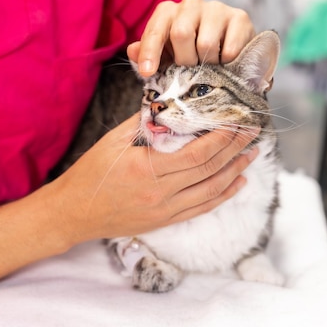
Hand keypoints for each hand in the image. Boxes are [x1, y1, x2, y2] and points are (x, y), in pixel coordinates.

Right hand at [53, 113, 258, 241]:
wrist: (73, 213)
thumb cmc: (90, 174)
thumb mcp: (113, 142)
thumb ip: (144, 123)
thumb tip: (170, 105)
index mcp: (148, 170)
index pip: (198, 153)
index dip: (222, 138)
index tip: (237, 122)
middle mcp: (162, 194)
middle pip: (211, 170)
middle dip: (236, 149)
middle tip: (253, 132)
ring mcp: (166, 210)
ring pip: (212, 191)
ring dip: (236, 171)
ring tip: (252, 153)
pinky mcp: (166, 221)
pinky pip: (202, 208)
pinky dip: (223, 194)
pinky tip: (237, 182)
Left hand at [127, 0, 254, 75]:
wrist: (229, 51)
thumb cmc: (190, 53)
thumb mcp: (166, 57)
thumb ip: (147, 54)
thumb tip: (132, 50)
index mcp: (169, 11)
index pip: (156, 30)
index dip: (150, 52)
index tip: (147, 73)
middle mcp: (191, 3)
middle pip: (181, 33)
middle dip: (184, 60)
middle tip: (190, 70)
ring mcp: (217, 8)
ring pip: (206, 44)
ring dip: (206, 64)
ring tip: (209, 66)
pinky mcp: (240, 17)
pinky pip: (228, 49)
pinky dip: (225, 63)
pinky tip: (225, 62)